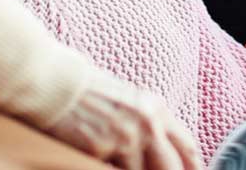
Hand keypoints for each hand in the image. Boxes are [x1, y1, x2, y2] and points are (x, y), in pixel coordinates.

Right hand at [49, 70, 201, 169]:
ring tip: (124, 167)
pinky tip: (106, 166)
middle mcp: (146, 123)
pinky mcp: (99, 149)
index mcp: (156, 108)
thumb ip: (150, 124)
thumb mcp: (130, 101)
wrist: (54, 84)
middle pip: (171, 166)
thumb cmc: (88, 91)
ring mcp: (124, 137)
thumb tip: (162, 151)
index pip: (187, 147)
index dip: (191, 167)